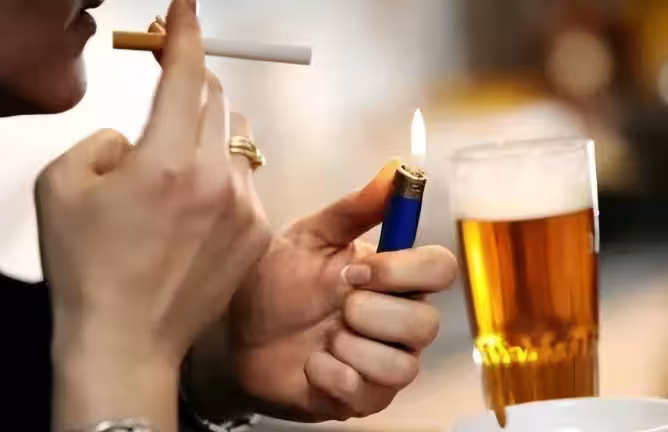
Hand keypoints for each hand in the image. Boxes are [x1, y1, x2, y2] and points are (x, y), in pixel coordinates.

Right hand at [36, 1, 269, 428]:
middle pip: (219, 100)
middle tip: (174, 89)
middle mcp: (217, 178)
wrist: (127, 339)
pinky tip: (198, 207)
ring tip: (183, 161)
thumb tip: (135, 136)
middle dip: (195, 84)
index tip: (187, 11)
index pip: (186, 75)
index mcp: (167, 161)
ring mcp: (245, 206)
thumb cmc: (88, 269)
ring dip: (214, 133)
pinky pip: (247, 181)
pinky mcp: (259, 232)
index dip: (186, 34)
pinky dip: (225, 176)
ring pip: (239, 141)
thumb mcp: (62, 186)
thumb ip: (103, 140)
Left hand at [187, 161, 457, 421]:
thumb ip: (354, 209)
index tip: (352, 271)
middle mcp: (400, 320)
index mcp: (394, 277)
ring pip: (404, 365)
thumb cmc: (278, 282)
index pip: (441, 269)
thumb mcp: (309, 238)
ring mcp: (386, 363)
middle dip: (368, 314)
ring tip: (321, 338)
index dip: (402, 271)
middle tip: (333, 307)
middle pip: (426, 323)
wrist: (238, 334)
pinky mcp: (366, 399)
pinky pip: (369, 393)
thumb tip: (395, 169)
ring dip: (351, 348)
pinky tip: (311, 364)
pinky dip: (331, 375)